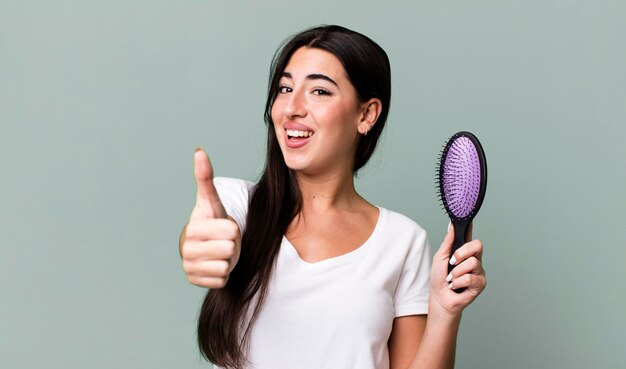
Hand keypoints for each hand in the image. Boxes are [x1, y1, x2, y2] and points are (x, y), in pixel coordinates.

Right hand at [180, 148, 239, 287]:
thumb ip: (205, 177)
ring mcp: (190, 268)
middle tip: (221, 241)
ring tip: (218, 252)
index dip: (232, 229)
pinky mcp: (196, 283)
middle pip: (230, 250)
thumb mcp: (211, 201)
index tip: (222, 227)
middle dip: (231, 245)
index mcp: (192, 229)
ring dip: (228, 260)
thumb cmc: (210, 221)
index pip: (232, 232)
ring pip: (227, 266)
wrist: (203, 245)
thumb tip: (199, 151)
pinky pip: (222, 280)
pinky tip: (215, 264)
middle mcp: (186, 251)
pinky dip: (223, 274)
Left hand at [429, 223, 485, 317]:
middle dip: (462, 252)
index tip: (468, 217)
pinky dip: (458, 282)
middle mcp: (474, 259)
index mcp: (464, 251)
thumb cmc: (439, 279)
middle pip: (478, 245)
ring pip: (472, 263)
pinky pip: (471, 277)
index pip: (470, 236)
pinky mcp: (481, 283)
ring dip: (456, 272)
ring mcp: (479, 271)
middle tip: (452, 261)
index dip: (470, 227)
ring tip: (452, 279)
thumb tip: (451, 226)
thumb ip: (447, 243)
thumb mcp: (440, 258)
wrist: (440, 298)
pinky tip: (456, 286)